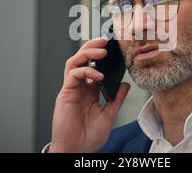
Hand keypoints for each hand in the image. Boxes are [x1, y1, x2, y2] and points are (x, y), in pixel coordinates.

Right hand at [50, 37, 130, 152]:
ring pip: (74, 61)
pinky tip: (97, 75)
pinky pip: (73, 74)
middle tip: (105, 41)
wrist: (78, 149)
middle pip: (81, 59)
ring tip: (101, 50)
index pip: (93, 65)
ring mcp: (71, 89)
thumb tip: (125, 85)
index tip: (113, 48)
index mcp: (88, 90)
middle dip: (92, 46)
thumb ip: (116, 99)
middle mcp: (79, 87)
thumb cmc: (89, 136)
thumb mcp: (109, 114)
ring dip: (87, 52)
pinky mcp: (66, 93)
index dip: (100, 55)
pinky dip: (85, 70)